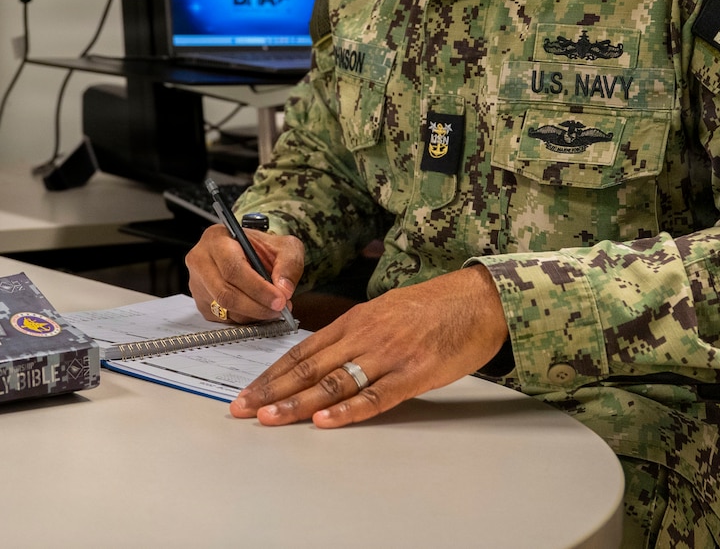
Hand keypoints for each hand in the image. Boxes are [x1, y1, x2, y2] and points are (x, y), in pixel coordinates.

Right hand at [184, 223, 303, 323]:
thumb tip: (284, 290)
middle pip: (225, 293)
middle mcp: (201, 261)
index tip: (279, 299)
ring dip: (254, 314)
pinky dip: (246, 318)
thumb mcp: (284, 246)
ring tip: (273, 308)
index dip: (257, 288)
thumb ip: (289, 264)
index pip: (233, 268)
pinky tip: (259, 309)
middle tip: (280, 309)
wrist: (247, 253)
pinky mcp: (201, 303)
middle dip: (257, 306)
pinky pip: (224, 319)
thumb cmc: (262, 248)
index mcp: (216, 239)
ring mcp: (197, 284)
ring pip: (225, 309)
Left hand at [230, 265, 508, 427]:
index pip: (303, 351)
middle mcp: (365, 335)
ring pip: (334, 382)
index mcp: (356, 320)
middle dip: (272, 390)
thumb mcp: (386, 311)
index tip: (247, 393)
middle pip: (309, 367)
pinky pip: (375, 396)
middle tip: (241, 410)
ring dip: (298, 402)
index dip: (272, 374)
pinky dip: (347, 410)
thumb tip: (325, 357)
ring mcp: (388, 355)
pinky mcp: (413, 374)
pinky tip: (325, 420)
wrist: (478, 300)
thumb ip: (356, 333)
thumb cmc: (435, 307)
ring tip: (270, 419)